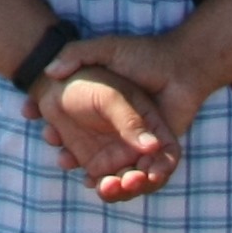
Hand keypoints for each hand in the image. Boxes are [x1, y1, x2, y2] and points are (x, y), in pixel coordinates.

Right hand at [39, 32, 214, 190]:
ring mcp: (138, 141)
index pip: (73, 128)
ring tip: (93, 178)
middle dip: (74, 161)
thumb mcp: (106, 48)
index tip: (50, 135)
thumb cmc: (144, 55)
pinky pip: (143, 174)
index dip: (58, 135)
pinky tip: (115, 180)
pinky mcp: (159, 150)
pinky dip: (130, 183)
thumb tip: (49, 72)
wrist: (182, 65)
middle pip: (89, 154)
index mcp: (102, 108)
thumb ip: (76, 53)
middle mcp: (117, 128)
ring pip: (115, 170)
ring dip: (102, 180)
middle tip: (64, 160)